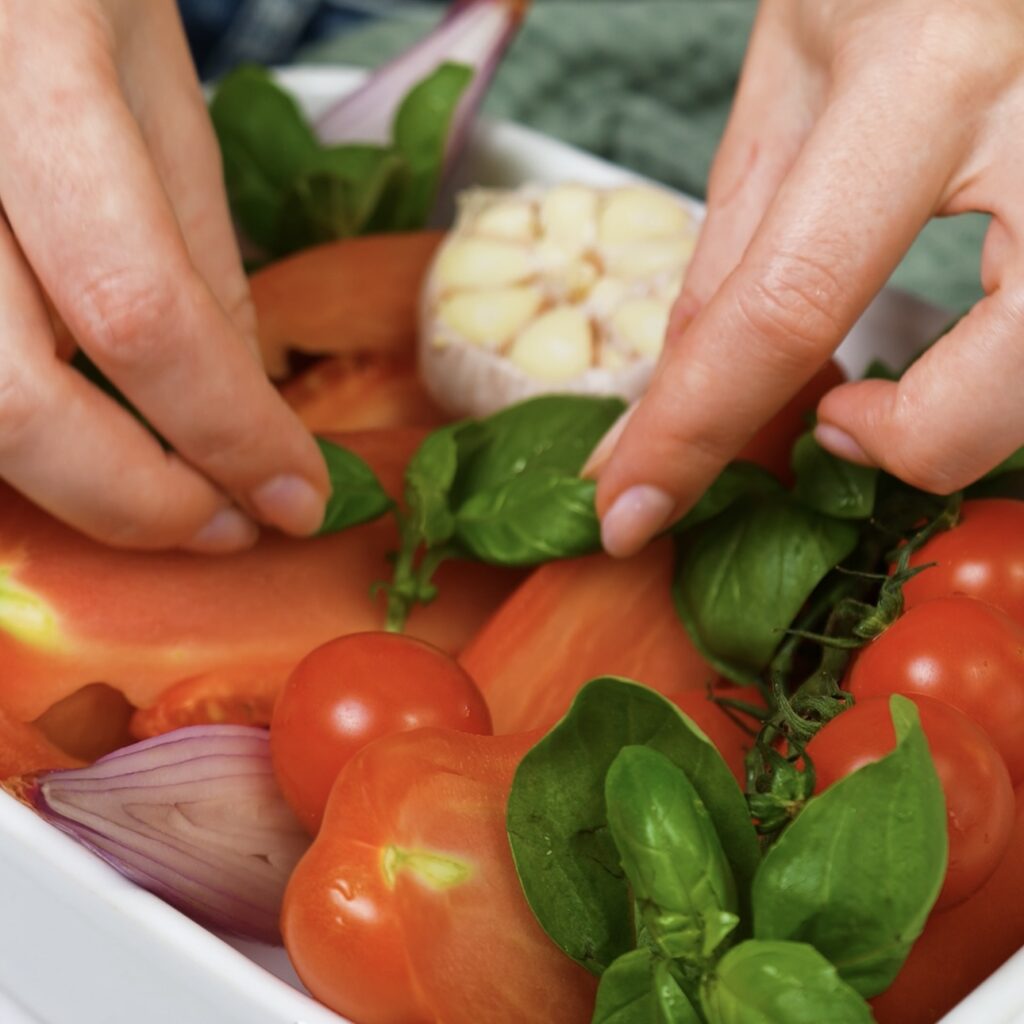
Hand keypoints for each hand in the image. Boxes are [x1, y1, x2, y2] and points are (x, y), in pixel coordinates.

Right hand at [0, 0, 327, 551]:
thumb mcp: (159, 107)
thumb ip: (199, 265)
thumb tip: (247, 420)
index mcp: (29, 79)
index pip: (139, 309)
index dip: (229, 431)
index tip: (298, 494)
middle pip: (10, 402)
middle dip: (139, 500)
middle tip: (227, 522)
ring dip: (74, 491)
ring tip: (164, 494)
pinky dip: (24, 442)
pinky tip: (85, 443)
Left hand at [590, 0, 1023, 556]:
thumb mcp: (797, 74)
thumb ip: (744, 236)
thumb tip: (683, 381)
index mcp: (929, 70)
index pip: (783, 307)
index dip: (692, 434)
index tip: (629, 509)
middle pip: (988, 384)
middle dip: (899, 449)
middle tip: (829, 430)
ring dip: (961, 424)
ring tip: (888, 398)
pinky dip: (999, 376)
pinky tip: (957, 353)